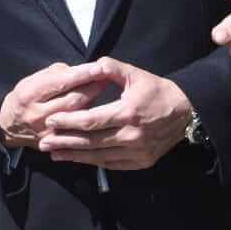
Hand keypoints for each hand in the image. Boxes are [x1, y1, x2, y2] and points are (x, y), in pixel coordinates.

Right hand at [0, 63, 107, 149]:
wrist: (9, 124)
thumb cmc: (27, 95)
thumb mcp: (35, 79)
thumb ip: (58, 74)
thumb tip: (82, 72)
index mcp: (29, 94)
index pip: (61, 82)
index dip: (81, 74)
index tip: (98, 68)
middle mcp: (37, 114)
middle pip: (73, 100)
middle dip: (93, 87)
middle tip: (109, 77)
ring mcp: (46, 132)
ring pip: (79, 116)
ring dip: (95, 102)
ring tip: (105, 91)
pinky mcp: (54, 143)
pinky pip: (77, 130)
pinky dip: (89, 119)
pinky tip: (99, 111)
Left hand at [38, 57, 192, 169]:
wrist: (186, 112)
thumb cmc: (157, 91)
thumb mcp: (136, 74)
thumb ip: (112, 68)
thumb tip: (91, 65)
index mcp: (128, 112)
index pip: (91, 120)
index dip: (69, 121)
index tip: (51, 121)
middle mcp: (132, 135)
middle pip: (91, 142)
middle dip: (65, 143)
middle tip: (44, 143)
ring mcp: (137, 151)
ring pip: (99, 156)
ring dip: (75, 156)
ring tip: (54, 154)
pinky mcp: (142, 162)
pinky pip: (112, 164)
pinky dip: (93, 162)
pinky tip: (78, 160)